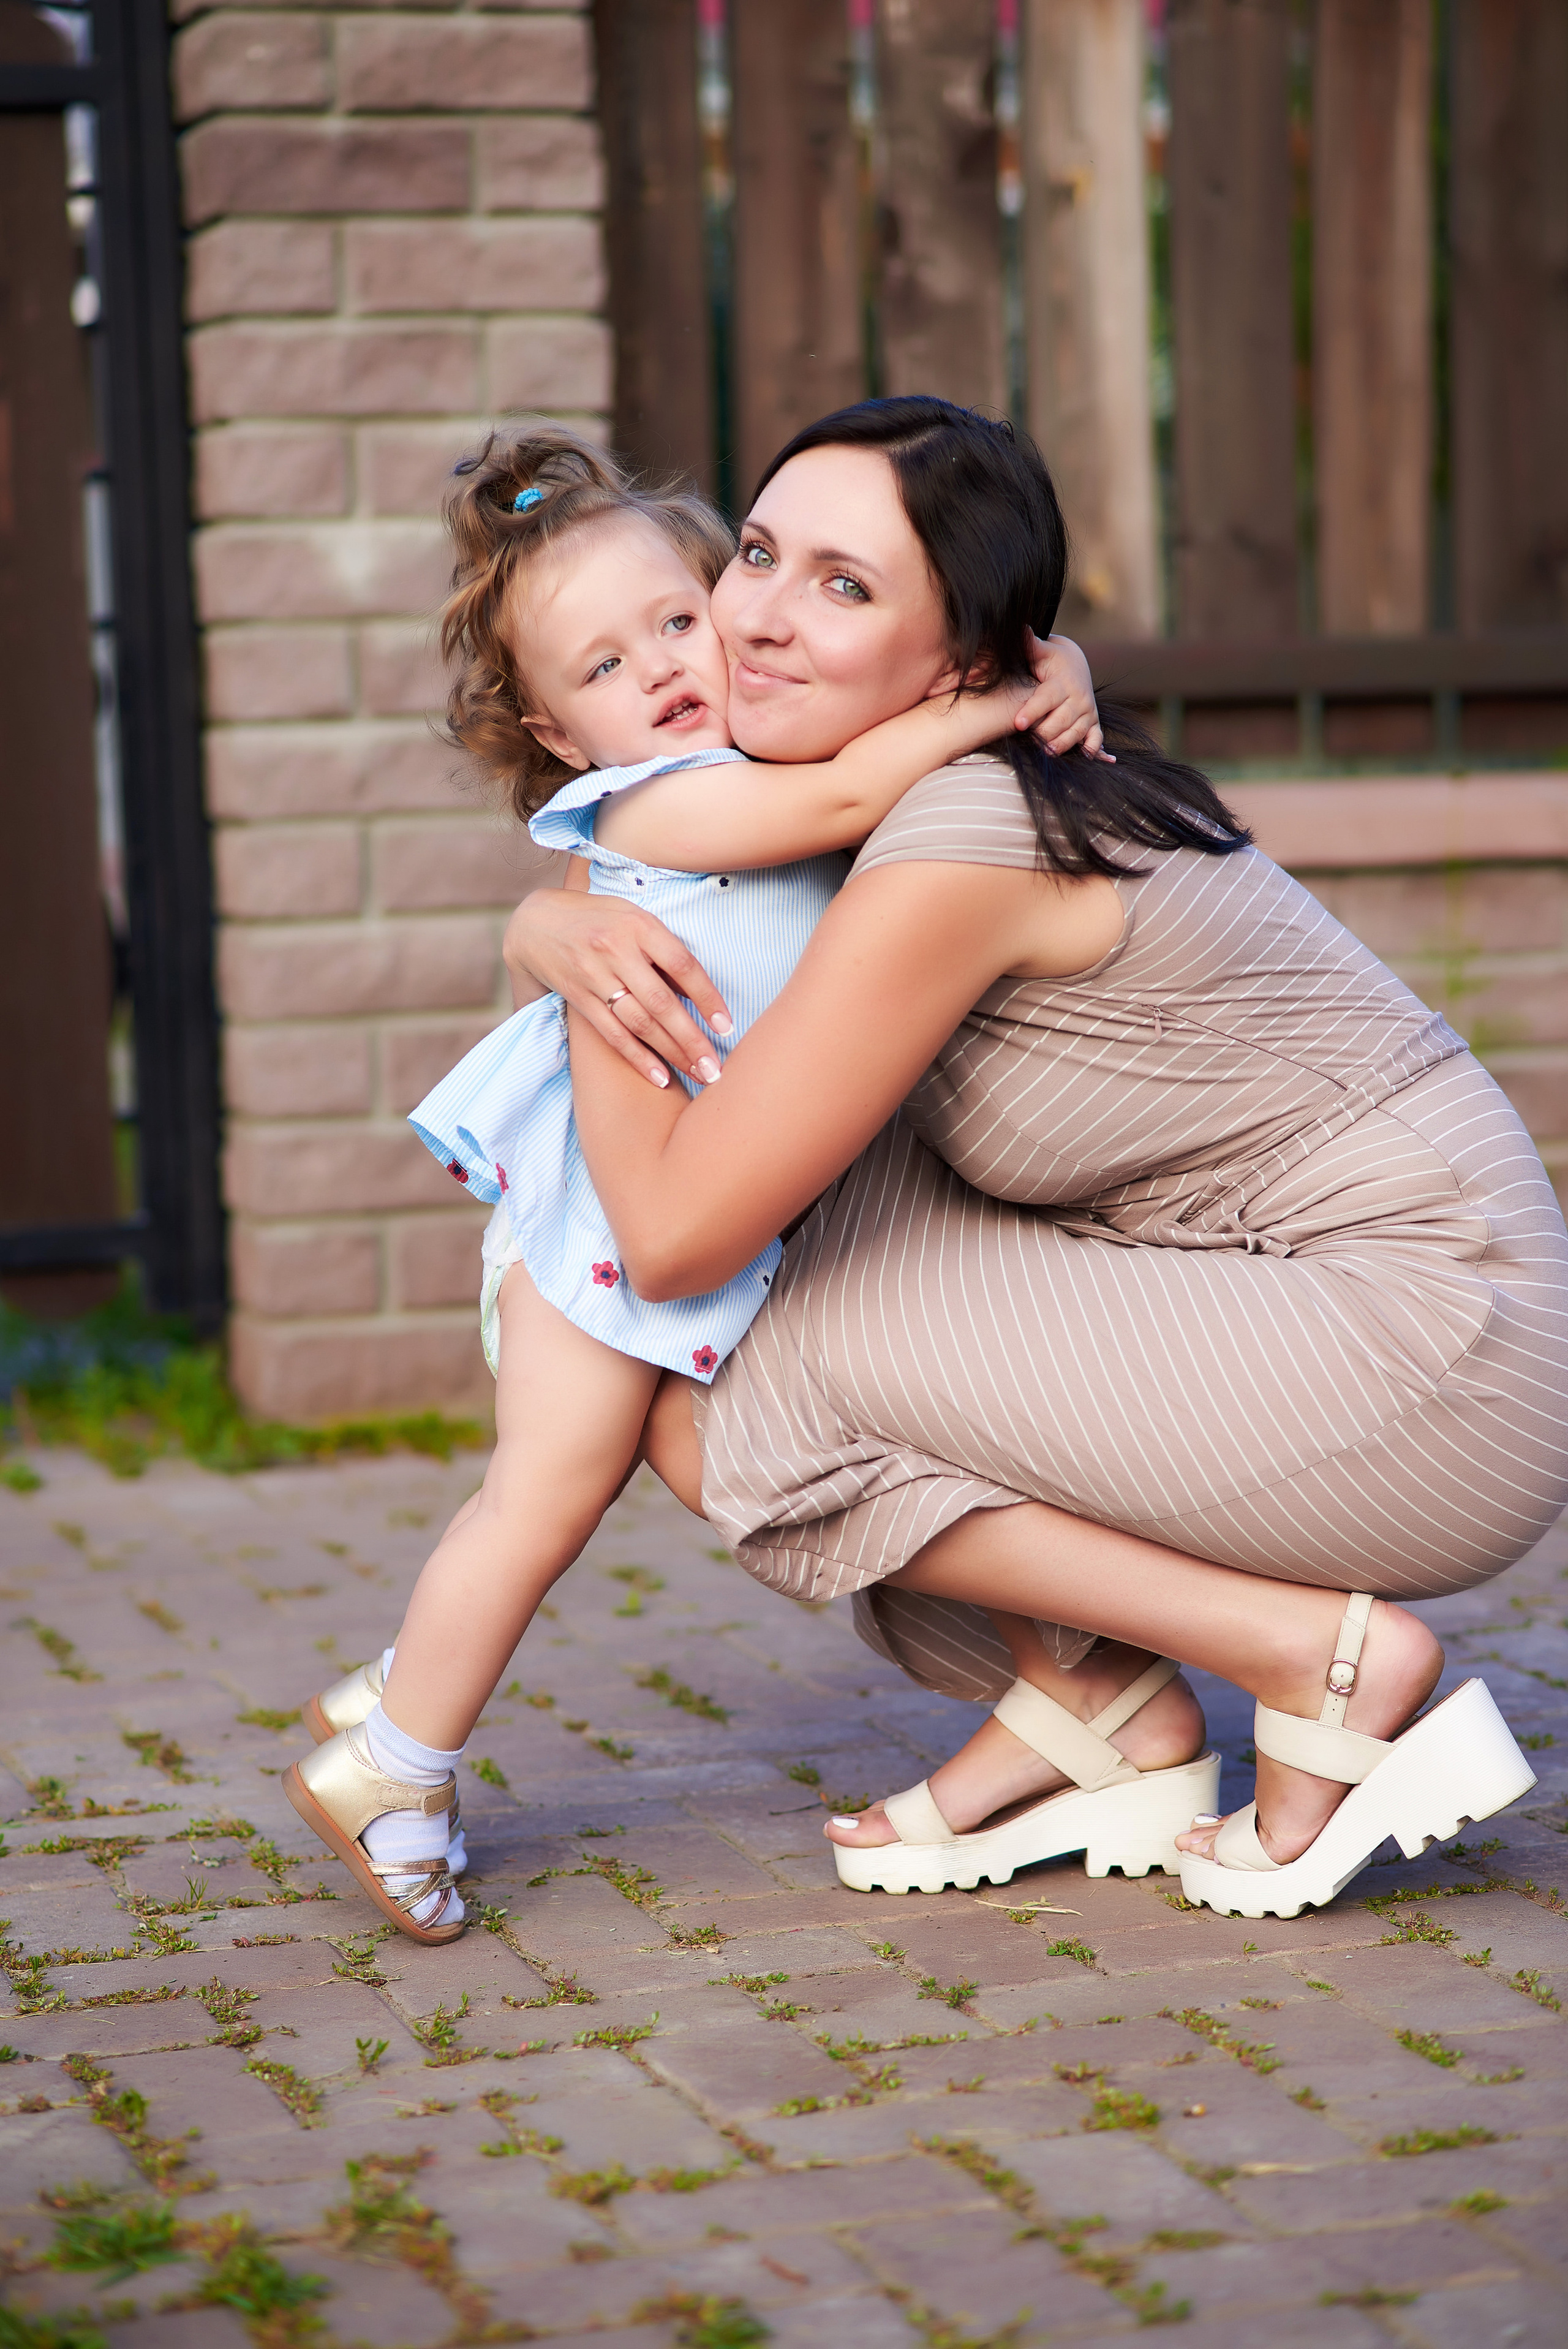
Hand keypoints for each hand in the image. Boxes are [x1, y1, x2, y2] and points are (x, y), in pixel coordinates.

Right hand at [502, 888, 733, 1088]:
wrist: (535, 922)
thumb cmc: (598, 919)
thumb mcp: (634, 918)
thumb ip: (663, 950)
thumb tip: (695, 992)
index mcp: (638, 925)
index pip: (682, 965)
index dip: (707, 997)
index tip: (726, 1026)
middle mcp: (616, 950)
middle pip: (662, 1002)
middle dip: (692, 1039)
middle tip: (717, 1069)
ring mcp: (594, 975)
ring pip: (639, 1022)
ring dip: (672, 1053)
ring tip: (699, 1075)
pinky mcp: (578, 997)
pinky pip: (612, 1033)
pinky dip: (638, 1058)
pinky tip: (661, 1078)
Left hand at [1011, 628, 1111, 760]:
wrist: (1075, 665)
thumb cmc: (1051, 660)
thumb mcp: (1042, 651)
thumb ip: (1030, 644)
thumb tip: (1020, 629)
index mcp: (1063, 683)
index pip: (1047, 699)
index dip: (1033, 711)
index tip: (1019, 722)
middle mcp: (1078, 698)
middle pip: (1061, 721)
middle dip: (1045, 733)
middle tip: (1029, 741)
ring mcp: (1087, 712)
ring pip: (1075, 733)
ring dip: (1061, 744)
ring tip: (1046, 752)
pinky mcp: (1092, 723)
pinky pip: (1095, 739)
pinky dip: (1092, 749)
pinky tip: (1085, 757)